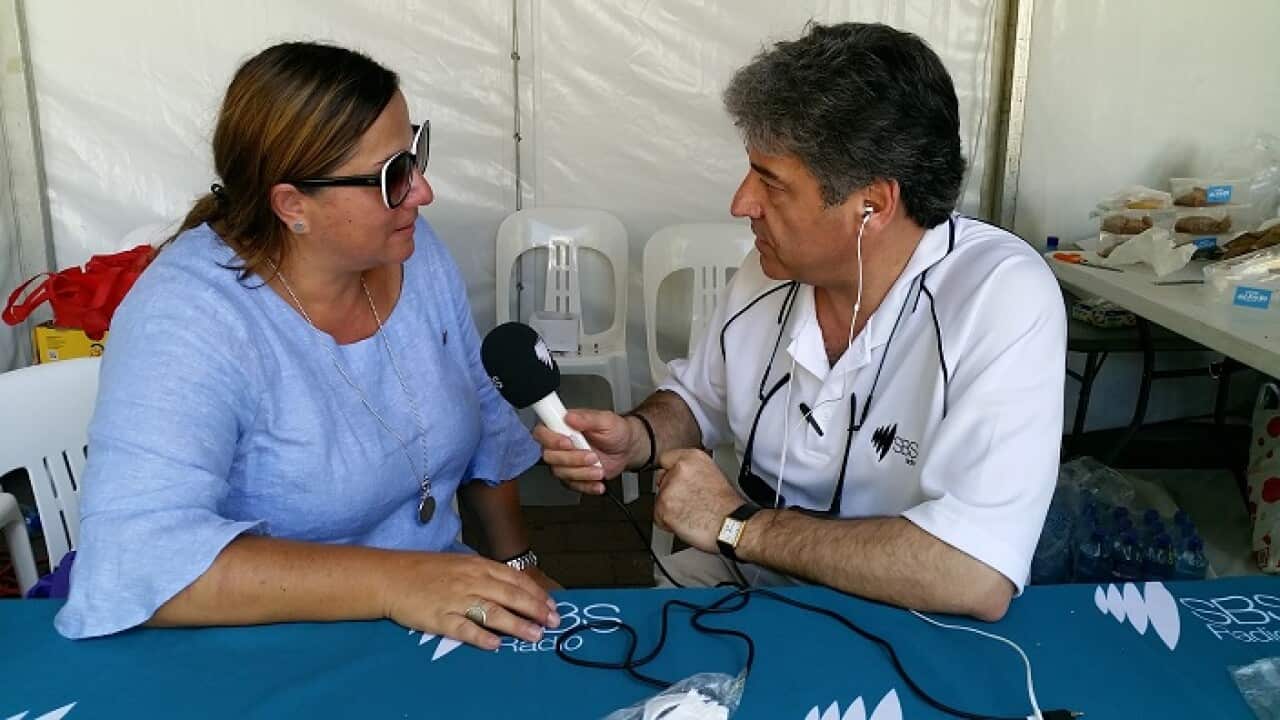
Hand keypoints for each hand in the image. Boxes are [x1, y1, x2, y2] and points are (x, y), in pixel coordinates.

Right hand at [381, 553, 559, 650]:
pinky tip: (496, 645)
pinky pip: (464, 629)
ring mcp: (456, 600)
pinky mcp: (440, 618)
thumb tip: (512, 588)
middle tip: (553, 623)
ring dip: (517, 625)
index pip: (515, 579)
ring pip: (493, 612)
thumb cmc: (427, 571)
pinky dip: (481, 637)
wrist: (391, 576)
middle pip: (510, 596)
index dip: (536, 593)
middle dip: (535, 610)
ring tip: (535, 636)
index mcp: (478, 566)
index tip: (552, 606)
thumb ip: (485, 575)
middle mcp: (471, 581)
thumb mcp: (460, 564)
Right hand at [532, 409, 638, 494]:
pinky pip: (572, 485)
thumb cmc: (615, 431)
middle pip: (549, 456)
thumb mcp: (606, 421)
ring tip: (599, 468)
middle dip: (572, 459)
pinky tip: (597, 481)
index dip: (551, 440)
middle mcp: (560, 444)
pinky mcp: (573, 476)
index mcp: (563, 426)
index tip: (568, 443)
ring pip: (560, 472)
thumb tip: (570, 416)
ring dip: (582, 473)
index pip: (542, 432)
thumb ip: (588, 418)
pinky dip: (587, 485)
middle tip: (592, 456)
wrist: (627, 448)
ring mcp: (565, 461)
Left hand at [653, 449, 744, 552]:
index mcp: (693, 458)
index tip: (674, 481)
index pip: (666, 459)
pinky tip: (686, 522)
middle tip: (689, 502)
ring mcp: (670, 488)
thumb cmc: (728, 506)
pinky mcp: (664, 506)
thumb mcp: (712, 475)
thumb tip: (681, 477)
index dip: (671, 473)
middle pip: (661, 480)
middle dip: (671, 492)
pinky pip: (658, 516)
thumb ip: (692, 471)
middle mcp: (679, 469)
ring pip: (659, 499)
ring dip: (670, 509)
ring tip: (691, 513)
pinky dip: (668, 523)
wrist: (731, 526)